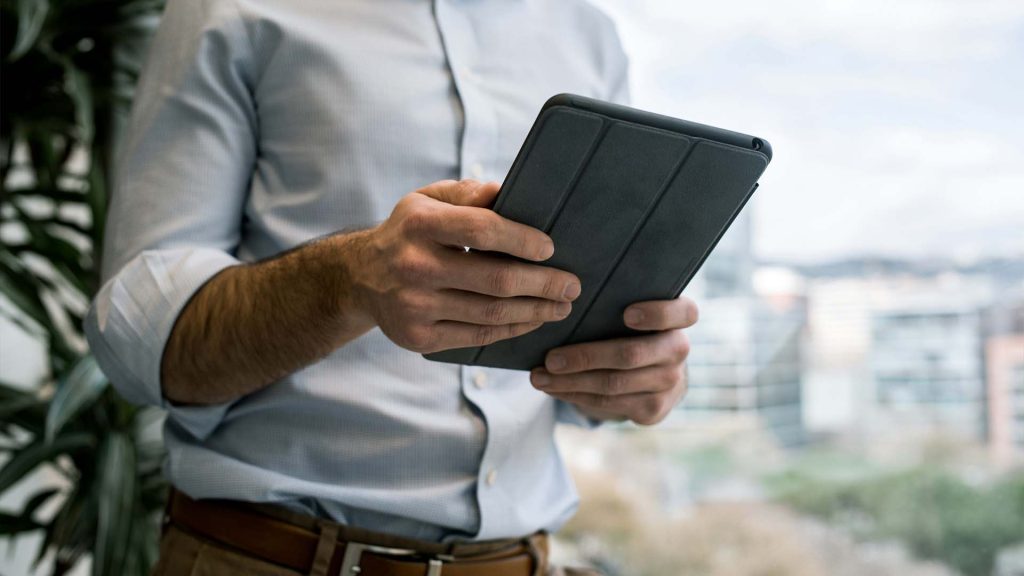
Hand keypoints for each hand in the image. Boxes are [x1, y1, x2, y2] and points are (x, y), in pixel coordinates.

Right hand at [344, 179, 581, 352]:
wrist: (359, 278)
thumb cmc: (409, 232)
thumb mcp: (427, 199)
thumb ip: (468, 194)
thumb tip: (509, 194)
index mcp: (419, 224)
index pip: (482, 230)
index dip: (521, 239)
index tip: (550, 248)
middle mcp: (414, 266)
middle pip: (495, 279)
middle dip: (543, 283)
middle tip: (572, 285)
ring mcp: (415, 306)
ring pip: (491, 313)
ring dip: (535, 310)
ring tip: (561, 305)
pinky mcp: (419, 338)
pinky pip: (477, 336)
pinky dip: (512, 329)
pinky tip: (532, 320)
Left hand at [529, 297, 697, 424]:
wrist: (652, 373)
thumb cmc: (630, 329)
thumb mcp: (631, 310)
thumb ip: (614, 302)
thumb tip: (563, 298)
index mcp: (679, 318)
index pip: (684, 313)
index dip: (657, 315)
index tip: (626, 314)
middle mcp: (679, 350)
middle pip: (631, 355)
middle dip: (586, 357)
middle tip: (551, 358)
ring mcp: (669, 383)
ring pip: (613, 384)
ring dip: (570, 382)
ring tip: (539, 377)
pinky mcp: (653, 409)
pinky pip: (608, 403)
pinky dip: (574, 395)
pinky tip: (553, 388)